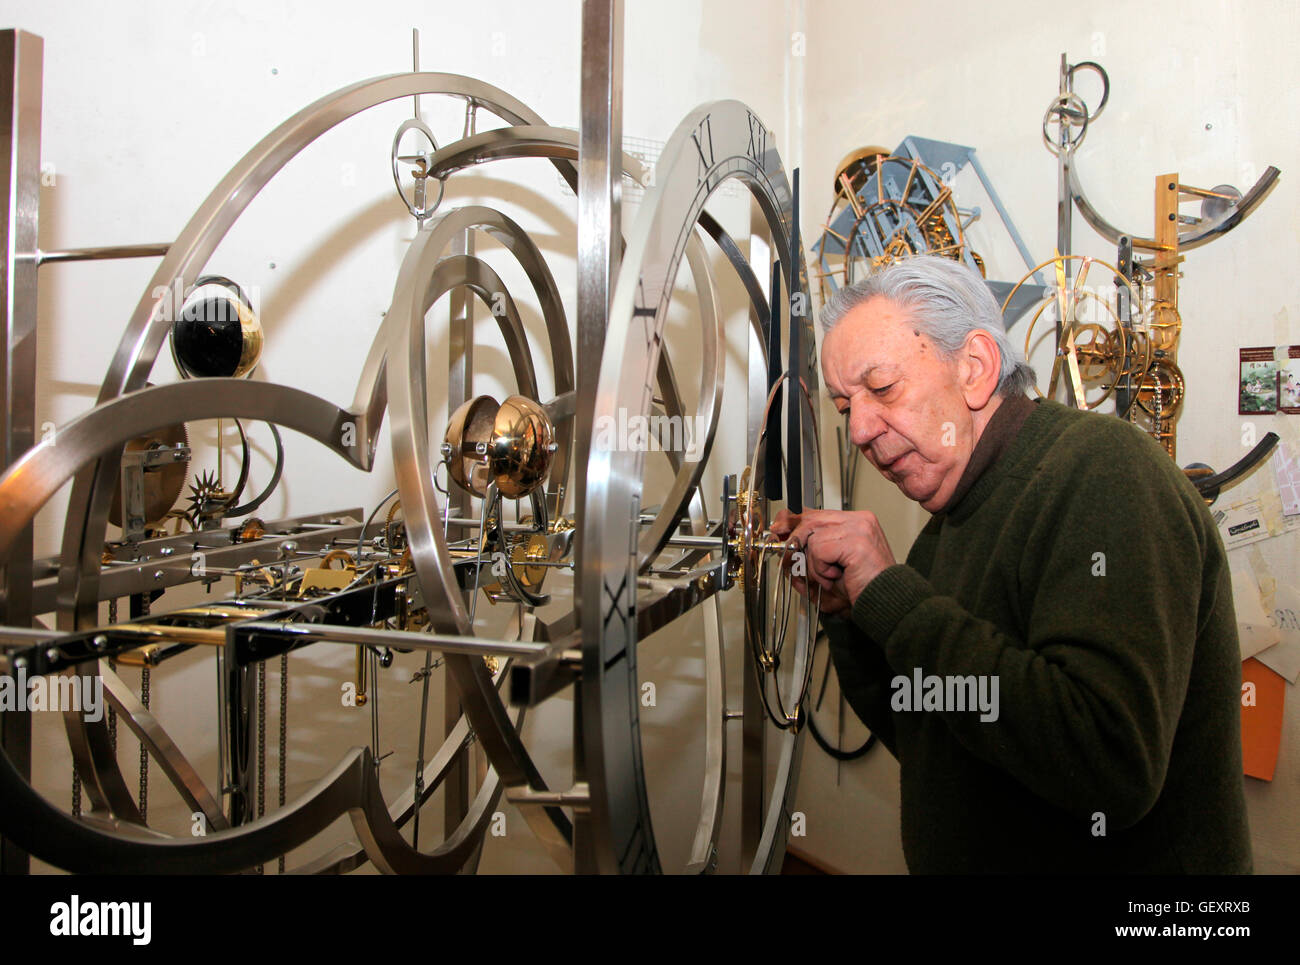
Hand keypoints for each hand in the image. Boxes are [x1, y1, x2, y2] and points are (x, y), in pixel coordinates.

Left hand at [770, 507, 896, 613]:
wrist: (883, 603)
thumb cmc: (860, 587)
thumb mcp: (827, 565)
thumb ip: (807, 549)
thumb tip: (782, 536)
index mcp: (855, 521)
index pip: (815, 513)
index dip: (793, 522)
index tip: (778, 530)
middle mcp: (859, 520)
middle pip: (810, 520)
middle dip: (794, 542)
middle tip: (790, 561)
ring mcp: (859, 528)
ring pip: (812, 537)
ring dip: (814, 564)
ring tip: (830, 576)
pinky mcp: (855, 540)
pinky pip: (819, 549)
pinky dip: (820, 568)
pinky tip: (836, 576)